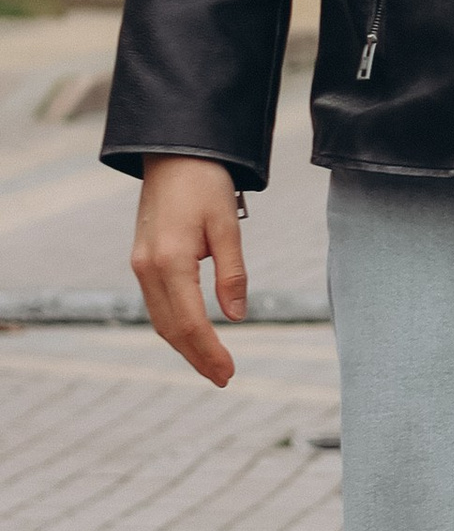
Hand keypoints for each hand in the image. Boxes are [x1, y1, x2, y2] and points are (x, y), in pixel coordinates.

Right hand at [132, 157, 248, 385]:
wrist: (173, 152)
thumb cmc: (205, 183)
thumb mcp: (228, 225)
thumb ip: (232, 273)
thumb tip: (236, 316)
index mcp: (170, 261)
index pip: (189, 321)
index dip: (209, 351)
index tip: (229, 372)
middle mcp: (147, 267)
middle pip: (170, 328)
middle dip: (196, 356)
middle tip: (224, 378)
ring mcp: (140, 264)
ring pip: (159, 318)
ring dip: (184, 345)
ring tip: (212, 364)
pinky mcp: (142, 259)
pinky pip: (156, 303)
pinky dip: (174, 325)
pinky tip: (193, 335)